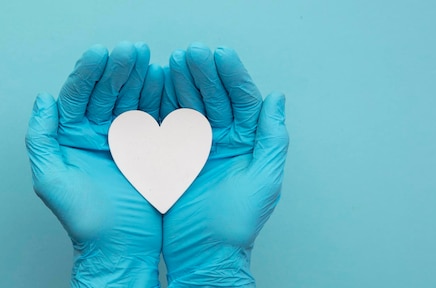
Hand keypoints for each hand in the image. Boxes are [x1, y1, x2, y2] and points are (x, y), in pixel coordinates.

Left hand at [25, 42, 164, 286]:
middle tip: (132, 50)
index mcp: (74, 136)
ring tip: (152, 61)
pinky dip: (161, 99)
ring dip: (142, 79)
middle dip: (120, 69)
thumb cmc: (85, 219)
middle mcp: (100, 133)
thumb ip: (42, 138)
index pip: (80, 96)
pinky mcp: (152, 148)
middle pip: (108, 92)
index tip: (102, 53)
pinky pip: (156, 118)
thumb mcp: (51, 178)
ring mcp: (128, 140)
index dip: (89, 72)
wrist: (122, 246)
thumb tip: (44, 99)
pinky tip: (166, 82)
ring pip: (133, 100)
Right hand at [161, 43, 288, 286]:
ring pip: (192, 105)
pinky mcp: (174, 156)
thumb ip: (271, 138)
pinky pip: (170, 124)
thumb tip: (277, 99)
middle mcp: (225, 140)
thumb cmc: (236, 223)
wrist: (203, 252)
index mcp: (248, 142)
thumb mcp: (263, 179)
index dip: (233, 75)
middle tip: (193, 51)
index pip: (243, 100)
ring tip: (174, 60)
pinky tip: (158, 84)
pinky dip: (164, 103)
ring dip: (184, 82)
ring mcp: (199, 146)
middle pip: (216, 97)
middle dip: (205, 72)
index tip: (221, 54)